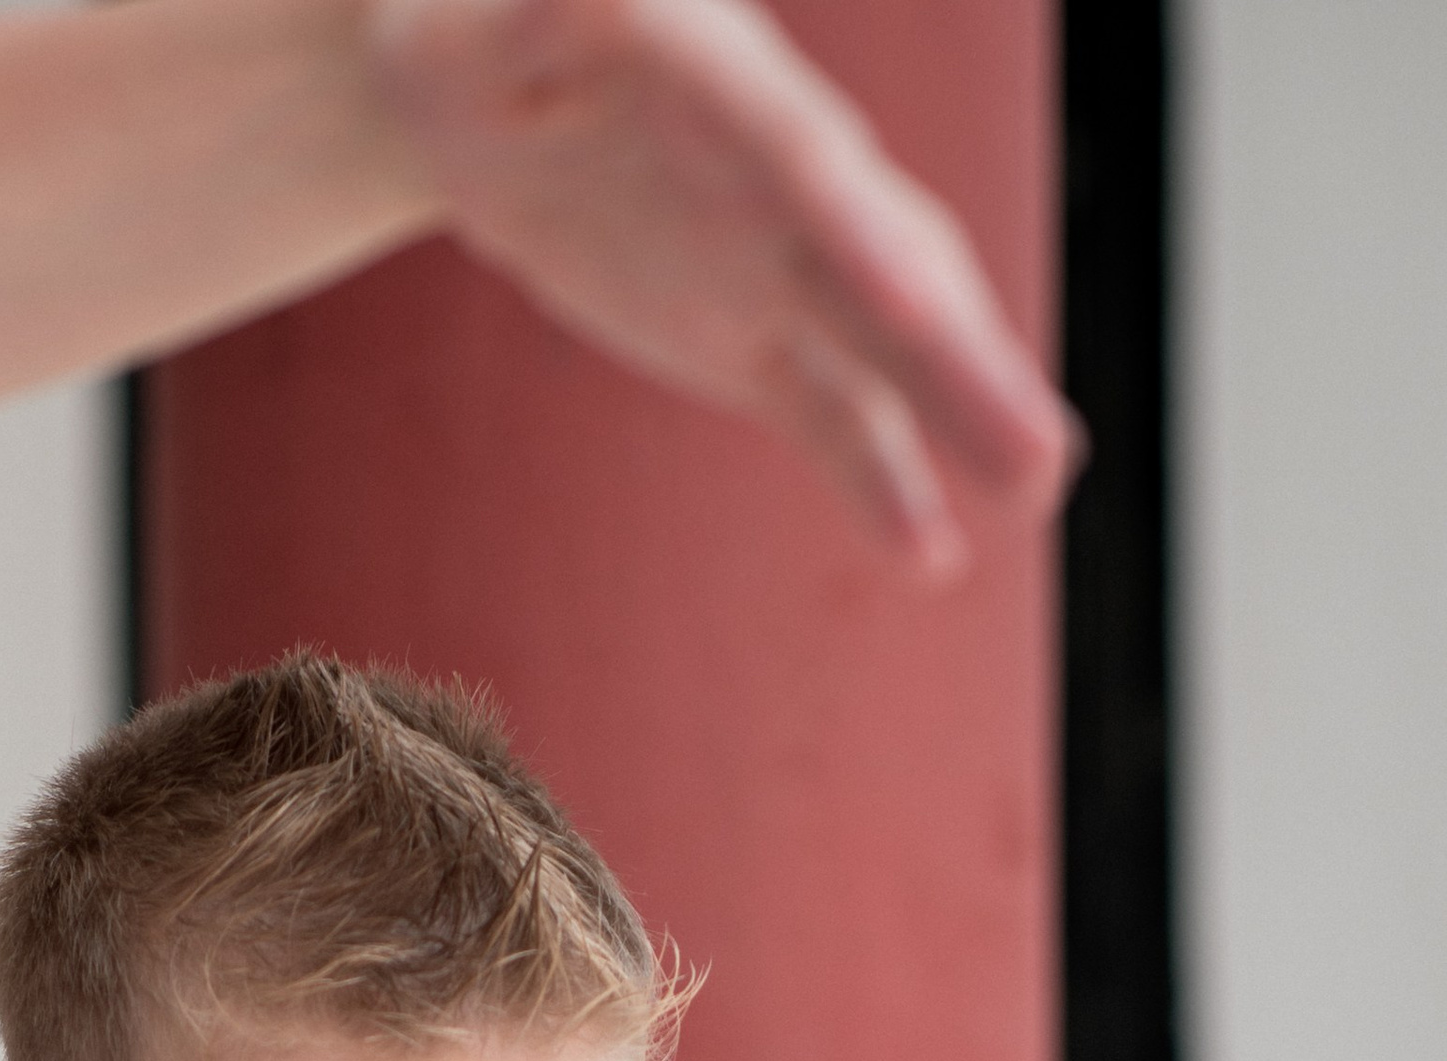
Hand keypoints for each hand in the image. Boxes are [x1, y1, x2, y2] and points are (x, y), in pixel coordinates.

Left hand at [373, 0, 1078, 576]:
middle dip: (956, 356)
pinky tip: (933, 559)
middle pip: (882, 260)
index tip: (918, 302)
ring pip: (884, 344)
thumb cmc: (468, 26)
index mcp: (716, 80)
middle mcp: (779, 169)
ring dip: (959, 415)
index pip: (792, 158)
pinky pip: (829, 416)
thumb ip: (554, 11)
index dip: (855, 231)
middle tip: (1039, 443)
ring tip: (1038, 487)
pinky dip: (878, 484)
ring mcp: (776, 259)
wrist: (476, 91)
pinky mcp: (753, 337)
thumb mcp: (486, 20)